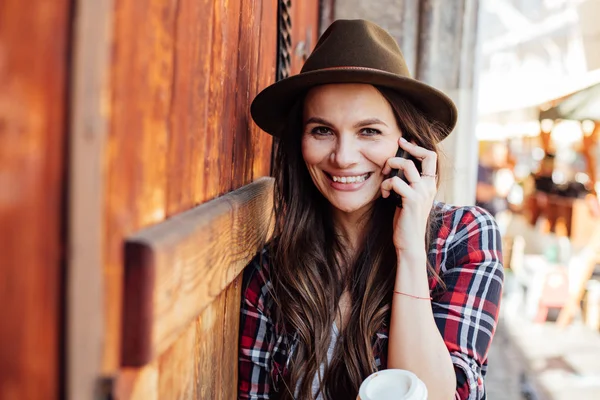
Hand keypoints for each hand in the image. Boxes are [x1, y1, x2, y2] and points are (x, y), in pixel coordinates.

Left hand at [381, 137, 437, 254]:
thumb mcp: (408, 198)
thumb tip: (396, 167)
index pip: (431, 156)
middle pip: (426, 155)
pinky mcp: (411, 201)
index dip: (416, 146)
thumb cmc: (406, 221)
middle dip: (408, 148)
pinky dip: (385, 185)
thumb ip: (407, 183)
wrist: (409, 243)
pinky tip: (384, 196)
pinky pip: (395, 182)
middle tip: (391, 154)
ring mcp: (422, 193)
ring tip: (383, 177)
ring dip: (390, 167)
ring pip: (407, 165)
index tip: (402, 142)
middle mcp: (429, 186)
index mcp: (430, 185)